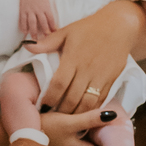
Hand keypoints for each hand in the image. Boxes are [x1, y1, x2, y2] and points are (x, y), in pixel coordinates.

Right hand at [20, 0, 57, 41]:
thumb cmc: (41, 0)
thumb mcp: (47, 5)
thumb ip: (49, 16)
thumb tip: (53, 29)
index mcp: (45, 7)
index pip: (50, 17)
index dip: (52, 25)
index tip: (53, 32)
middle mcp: (38, 9)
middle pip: (42, 21)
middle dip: (44, 29)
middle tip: (45, 37)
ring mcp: (30, 10)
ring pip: (32, 21)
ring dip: (33, 30)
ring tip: (34, 38)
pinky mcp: (23, 10)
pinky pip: (22, 20)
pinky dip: (23, 26)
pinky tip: (24, 32)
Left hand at [30, 0, 145, 112]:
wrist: (119, 26)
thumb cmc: (89, 28)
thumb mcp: (67, 31)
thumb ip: (47, 43)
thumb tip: (27, 46)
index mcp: (73, 57)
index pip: (59, 83)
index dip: (50, 97)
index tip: (43, 105)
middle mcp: (87, 69)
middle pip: (72, 98)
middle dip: (61, 110)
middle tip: (53, 116)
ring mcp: (101, 76)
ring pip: (87, 103)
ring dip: (76, 114)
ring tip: (67, 118)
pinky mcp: (111, 80)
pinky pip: (100, 100)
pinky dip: (91, 110)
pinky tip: (83, 113)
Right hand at [41, 107, 119, 145]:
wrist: (23, 137)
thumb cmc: (46, 131)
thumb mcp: (70, 122)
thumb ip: (92, 119)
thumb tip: (113, 115)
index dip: (116, 135)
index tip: (121, 122)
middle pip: (102, 143)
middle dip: (108, 130)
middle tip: (114, 114)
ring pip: (93, 140)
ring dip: (97, 129)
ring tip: (103, 113)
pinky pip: (84, 138)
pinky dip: (88, 129)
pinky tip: (88, 118)